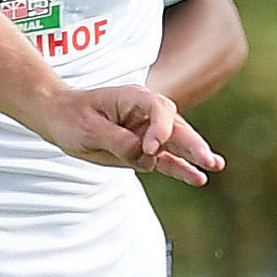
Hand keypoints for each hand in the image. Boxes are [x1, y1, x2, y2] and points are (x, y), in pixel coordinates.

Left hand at [46, 85, 221, 186]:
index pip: (158, 109)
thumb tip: (145, 155)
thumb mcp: (89, 129)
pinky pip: (167, 160)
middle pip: (176, 127)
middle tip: (207, 159)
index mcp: (133, 98)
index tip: (149, 148)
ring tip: (216, 165)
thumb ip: (118, 141)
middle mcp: (146, 113)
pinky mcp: (145, 150)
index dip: (160, 129)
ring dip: (196, 155)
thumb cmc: (72, 118)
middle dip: (192, 143)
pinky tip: (200, 178)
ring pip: (177, 144)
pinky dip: (182, 168)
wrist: (60, 119)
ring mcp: (148, 132)